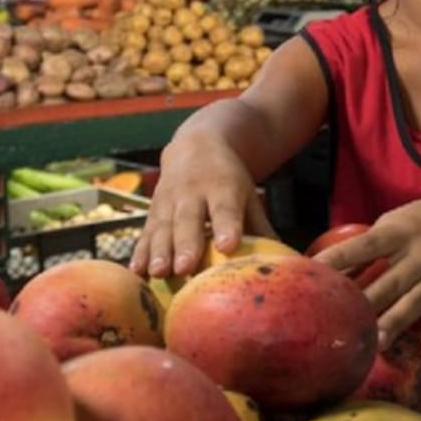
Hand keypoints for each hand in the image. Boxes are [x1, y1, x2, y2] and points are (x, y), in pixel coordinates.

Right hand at [130, 131, 275, 277]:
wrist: (195, 147)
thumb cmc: (229, 182)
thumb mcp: (248, 196)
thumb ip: (261, 228)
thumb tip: (285, 264)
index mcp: (223, 187)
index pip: (225, 209)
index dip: (226, 226)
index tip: (227, 246)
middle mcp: (193, 192)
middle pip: (189, 220)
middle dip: (186, 244)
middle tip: (185, 268)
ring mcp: (169, 201)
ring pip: (163, 227)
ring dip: (159, 251)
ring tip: (159, 273)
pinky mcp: (152, 211)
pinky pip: (145, 233)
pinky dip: (140, 252)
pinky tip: (136, 271)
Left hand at [313, 193, 420, 353]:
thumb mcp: (402, 219)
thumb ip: (373, 242)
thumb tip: (337, 266)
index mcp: (400, 233)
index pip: (364, 247)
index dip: (338, 260)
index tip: (312, 272)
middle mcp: (420, 255)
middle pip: (386, 282)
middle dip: (362, 303)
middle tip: (335, 323)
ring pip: (413, 303)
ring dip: (393, 323)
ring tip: (373, 343)